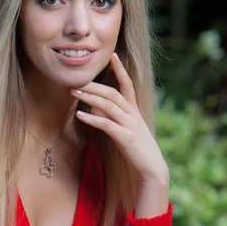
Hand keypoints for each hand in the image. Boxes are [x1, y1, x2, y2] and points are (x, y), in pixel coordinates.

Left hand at [72, 53, 168, 184]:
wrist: (153, 170)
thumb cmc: (138, 151)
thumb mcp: (124, 130)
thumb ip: (110, 117)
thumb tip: (94, 106)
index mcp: (134, 112)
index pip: (127, 85)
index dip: (120, 70)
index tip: (113, 55)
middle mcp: (133, 115)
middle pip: (112, 93)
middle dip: (94, 85)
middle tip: (76, 80)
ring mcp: (130, 126)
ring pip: (109, 105)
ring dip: (90, 97)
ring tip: (74, 93)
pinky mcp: (126, 138)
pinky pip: (107, 125)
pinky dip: (92, 119)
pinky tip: (80, 115)